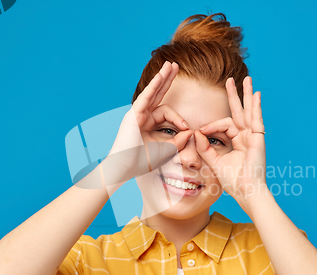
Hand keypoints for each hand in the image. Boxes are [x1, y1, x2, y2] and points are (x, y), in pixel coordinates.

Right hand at [103, 61, 191, 187]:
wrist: (126, 167)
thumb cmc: (142, 161)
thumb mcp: (166, 151)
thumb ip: (178, 142)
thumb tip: (190, 132)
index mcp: (148, 122)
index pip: (166, 112)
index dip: (179, 119)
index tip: (186, 128)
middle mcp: (142, 115)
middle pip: (158, 93)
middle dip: (168, 80)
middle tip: (176, 66)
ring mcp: (137, 113)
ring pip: (152, 92)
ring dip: (162, 78)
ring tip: (171, 65)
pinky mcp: (133, 115)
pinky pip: (146, 97)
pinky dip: (154, 86)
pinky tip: (161, 76)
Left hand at [194, 76, 268, 205]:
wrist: (246, 192)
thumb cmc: (233, 181)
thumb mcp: (214, 162)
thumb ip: (205, 148)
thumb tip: (196, 133)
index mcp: (238, 141)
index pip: (224, 125)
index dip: (211, 126)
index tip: (200, 131)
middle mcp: (246, 136)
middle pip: (239, 111)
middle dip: (234, 95)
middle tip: (230, 80)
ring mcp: (253, 136)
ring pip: (249, 111)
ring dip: (247, 94)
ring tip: (246, 79)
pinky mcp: (258, 139)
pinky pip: (256, 119)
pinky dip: (256, 106)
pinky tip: (256, 94)